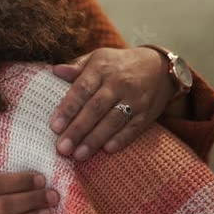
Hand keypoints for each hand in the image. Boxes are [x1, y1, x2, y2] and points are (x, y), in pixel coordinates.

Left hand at [49, 47, 178, 161]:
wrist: (158, 66)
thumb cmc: (117, 64)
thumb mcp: (97, 58)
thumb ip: (76, 67)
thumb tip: (56, 71)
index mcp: (101, 68)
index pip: (82, 89)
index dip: (68, 108)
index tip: (54, 126)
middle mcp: (118, 84)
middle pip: (95, 108)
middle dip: (78, 130)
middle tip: (63, 148)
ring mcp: (134, 99)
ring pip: (113, 121)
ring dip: (95, 139)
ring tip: (79, 155)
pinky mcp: (146, 113)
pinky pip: (133, 128)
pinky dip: (121, 139)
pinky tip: (107, 150)